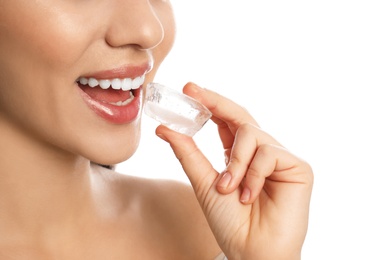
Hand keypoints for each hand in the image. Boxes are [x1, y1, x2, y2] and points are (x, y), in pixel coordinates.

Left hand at [155, 82, 312, 259]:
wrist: (253, 251)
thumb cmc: (230, 222)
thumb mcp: (203, 182)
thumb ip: (188, 153)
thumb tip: (164, 128)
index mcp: (239, 156)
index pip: (225, 121)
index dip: (209, 103)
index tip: (188, 89)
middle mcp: (260, 152)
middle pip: (240, 116)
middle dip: (216, 102)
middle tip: (193, 91)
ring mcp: (279, 158)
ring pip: (251, 134)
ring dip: (234, 162)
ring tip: (228, 188)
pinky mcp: (298, 166)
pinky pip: (269, 152)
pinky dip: (252, 173)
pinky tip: (249, 195)